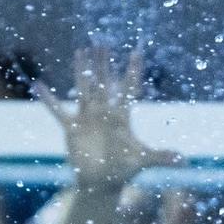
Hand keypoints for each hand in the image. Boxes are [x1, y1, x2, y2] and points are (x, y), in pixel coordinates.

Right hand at [35, 47, 181, 189]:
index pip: (129, 89)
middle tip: (103, 41)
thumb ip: (161, 157)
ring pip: (84, 88)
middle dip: (104, 63)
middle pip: (105, 82)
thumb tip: (184, 160)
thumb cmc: (123, 170)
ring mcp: (87, 118)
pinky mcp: (72, 128)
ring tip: (80, 51)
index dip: (133, 72)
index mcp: (122, 117)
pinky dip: (48, 100)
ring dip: (82, 71)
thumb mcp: (143, 161)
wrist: (101, 182)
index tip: (137, 52)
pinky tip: (39, 86)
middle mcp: (104, 113)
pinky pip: (58, 111)